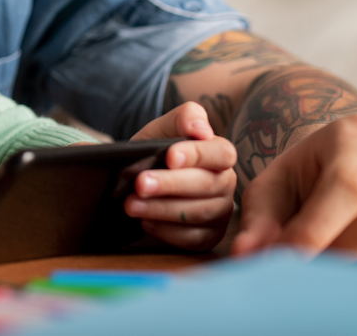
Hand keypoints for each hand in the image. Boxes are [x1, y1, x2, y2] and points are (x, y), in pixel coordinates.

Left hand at [126, 102, 236, 250]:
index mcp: (219, 153)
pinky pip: (193, 238)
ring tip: (131, 204)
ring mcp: (220, 211)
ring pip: (198, 213)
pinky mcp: (208, 236)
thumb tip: (201, 129)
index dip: (197, 155)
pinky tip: (145, 222)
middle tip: (140, 183)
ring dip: (161, 209)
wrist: (140, 179)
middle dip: (170, 184)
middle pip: (206, 185)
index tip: (169, 156)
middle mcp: (225, 183)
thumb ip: (184, 117)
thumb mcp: (163, 129)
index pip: (220, 153)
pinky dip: (166, 231)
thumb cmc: (157, 150)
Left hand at [232, 115, 356, 261]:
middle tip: (312, 269)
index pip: (346, 190)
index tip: (287, 265)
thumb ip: (261, 220)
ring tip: (340, 256)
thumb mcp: (278, 187)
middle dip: (341, 256)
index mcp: (354, 134)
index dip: (318, 234)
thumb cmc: (311, 173)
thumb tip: (248, 255)